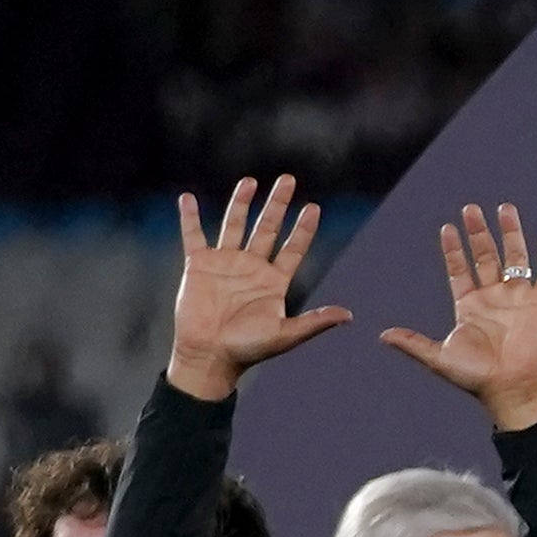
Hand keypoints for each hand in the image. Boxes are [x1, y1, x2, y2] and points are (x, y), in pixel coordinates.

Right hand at [167, 175, 351, 398]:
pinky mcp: (198, 266)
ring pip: (235, 225)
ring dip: (241, 203)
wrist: (209, 356)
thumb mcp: (285, 336)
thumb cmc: (248, 349)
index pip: (293, 248)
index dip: (303, 229)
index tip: (314, 208)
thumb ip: (315, 322)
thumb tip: (349, 316)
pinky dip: (189, 217)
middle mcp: (251, 267)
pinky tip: (186, 198)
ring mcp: (224, 263)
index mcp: (273, 281)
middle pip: (267, 228)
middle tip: (288, 180)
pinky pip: (193, 235)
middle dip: (277, 204)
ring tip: (250, 181)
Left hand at [378, 203, 536, 432]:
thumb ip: (413, 344)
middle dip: (478, 232)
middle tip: (471, 209)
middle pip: (486, 255)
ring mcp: (517, 299)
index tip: (447, 228)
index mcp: (469, 305)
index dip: (453, 249)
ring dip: (510, 234)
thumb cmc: (476, 377)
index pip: (459, 269)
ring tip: (505, 209)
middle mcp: (493, 297)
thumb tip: (383, 336)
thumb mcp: (439, 358)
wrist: (511, 389)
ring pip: (515, 258)